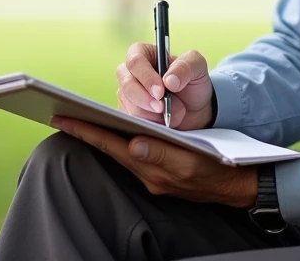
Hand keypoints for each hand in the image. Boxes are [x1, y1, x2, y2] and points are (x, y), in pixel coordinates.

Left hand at [51, 117, 257, 207]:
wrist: (238, 185)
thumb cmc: (218, 168)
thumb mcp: (192, 158)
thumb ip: (162, 154)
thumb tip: (133, 145)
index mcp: (152, 169)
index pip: (111, 146)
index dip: (86, 131)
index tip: (62, 118)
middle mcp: (147, 174)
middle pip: (109, 149)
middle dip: (86, 131)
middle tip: (61, 115)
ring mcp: (152, 175)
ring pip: (119, 152)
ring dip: (101, 136)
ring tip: (81, 119)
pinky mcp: (159, 173)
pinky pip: (132, 156)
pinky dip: (119, 142)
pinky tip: (115, 132)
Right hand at [116, 43, 213, 130]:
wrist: (195, 110)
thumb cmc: (192, 82)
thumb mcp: (197, 67)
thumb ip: (186, 67)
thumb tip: (169, 80)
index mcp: (143, 53)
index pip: (135, 61)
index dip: (146, 77)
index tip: (160, 92)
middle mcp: (130, 72)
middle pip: (127, 84)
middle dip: (145, 99)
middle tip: (162, 107)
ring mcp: (126, 94)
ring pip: (129, 105)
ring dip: (151, 114)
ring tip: (170, 112)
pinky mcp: (128, 113)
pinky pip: (132, 121)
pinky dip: (149, 124)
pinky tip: (162, 121)